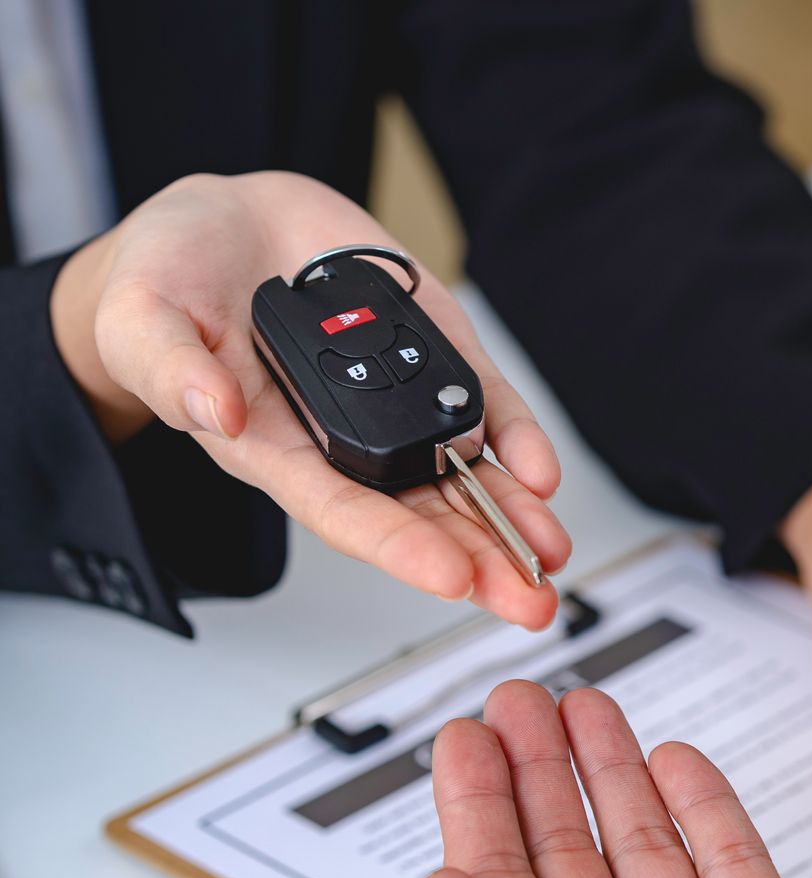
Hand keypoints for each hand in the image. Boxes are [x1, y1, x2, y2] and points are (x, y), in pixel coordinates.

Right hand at [49, 172, 568, 627]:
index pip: (343, 513)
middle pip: (421, 513)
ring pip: (462, 472)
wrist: (223, 224)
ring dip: (512, 515)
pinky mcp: (430, 349)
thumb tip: (213, 410)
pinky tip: (543, 473)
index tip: (451, 577)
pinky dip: (517, 438)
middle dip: (481, 557)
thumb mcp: (139, 317)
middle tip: (531, 598)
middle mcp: (343, 439)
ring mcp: (393, 398)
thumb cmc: (170, 282)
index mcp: (274, 450)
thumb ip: (169, 366)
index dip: (398, 547)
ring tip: (551, 555)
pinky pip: (483, 404)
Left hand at [416, 680, 811, 877]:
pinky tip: (676, 759)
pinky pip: (728, 856)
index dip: (476, 808)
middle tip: (523, 702)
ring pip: (642, 843)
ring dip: (611, 771)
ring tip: (589, 704)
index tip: (467, 739)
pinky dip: (702, 805)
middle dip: (538, 772)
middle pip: (564, 854)